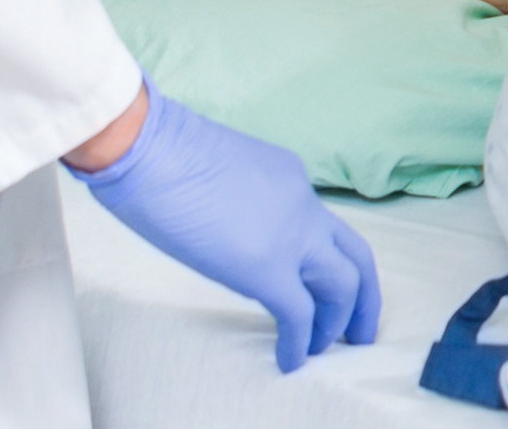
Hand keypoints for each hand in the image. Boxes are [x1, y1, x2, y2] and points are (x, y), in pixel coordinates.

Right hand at [71, 87, 381, 371]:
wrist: (144, 146)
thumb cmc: (159, 150)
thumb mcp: (218, 169)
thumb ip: (237, 200)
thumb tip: (226, 230)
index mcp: (289, 178)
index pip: (321, 226)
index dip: (327, 261)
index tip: (321, 286)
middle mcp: (302, 204)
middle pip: (355, 256)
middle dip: (363, 298)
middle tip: (356, 331)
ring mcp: (290, 236)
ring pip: (342, 287)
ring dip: (336, 323)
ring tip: (322, 349)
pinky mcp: (266, 269)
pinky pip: (299, 315)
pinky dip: (300, 342)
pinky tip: (290, 360)